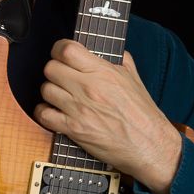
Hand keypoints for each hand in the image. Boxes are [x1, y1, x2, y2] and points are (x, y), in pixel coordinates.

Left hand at [34, 39, 181, 193]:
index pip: (66, 50)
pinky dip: (44, 112)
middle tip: (61, 76)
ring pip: (45, 89)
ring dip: (50, 91)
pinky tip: (54, 112)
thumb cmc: (143, 114)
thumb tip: (107, 50)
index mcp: (103, 72)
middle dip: (54, 70)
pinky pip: (44, 114)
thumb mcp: (133, 78)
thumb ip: (119, 59)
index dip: (59, 49)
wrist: (149, 144)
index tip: (60, 53)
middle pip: (51, 68)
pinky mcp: (74, 129)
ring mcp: (79, 109)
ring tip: (60, 95)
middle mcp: (89, 88)